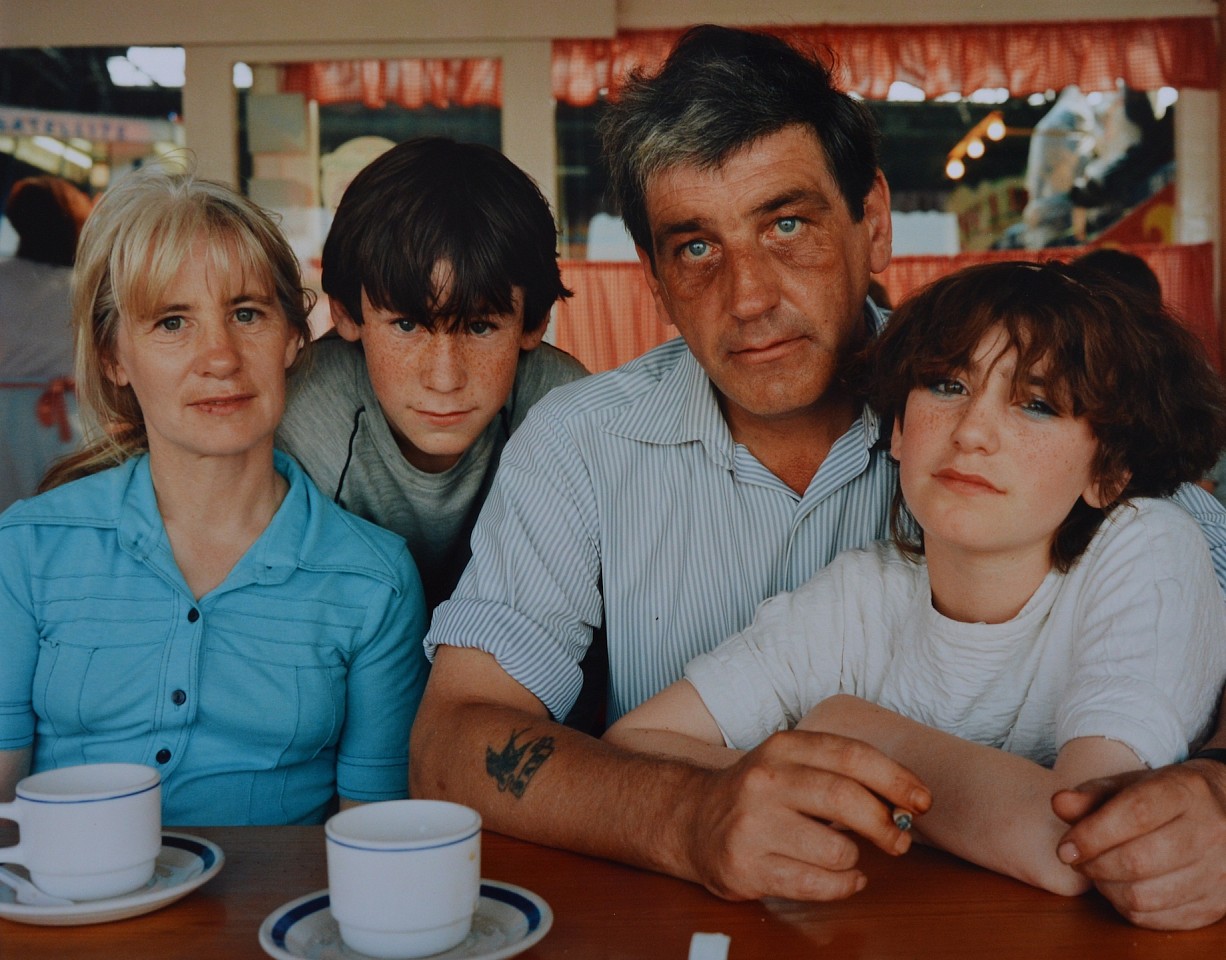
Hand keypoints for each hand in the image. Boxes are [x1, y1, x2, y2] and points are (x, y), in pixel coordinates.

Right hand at [679, 729, 930, 901]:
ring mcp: (753, 826)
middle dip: (886, 824)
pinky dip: (843, 885)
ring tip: (845, 856)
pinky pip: (817, 884)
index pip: (852, 755)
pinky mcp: (747, 867)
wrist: (690, 819)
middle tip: (899, 839)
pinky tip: (842, 877)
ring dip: (855, 858)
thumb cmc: (757, 794)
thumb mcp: (790, 764)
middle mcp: (764, 781)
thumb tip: (906, 803)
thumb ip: (840, 773)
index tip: (921, 800)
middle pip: (846, 798)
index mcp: (782, 748)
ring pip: (837, 849)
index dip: (896, 779)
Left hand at [1051, 759, 1225, 928]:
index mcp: (1186, 792)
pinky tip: (1121, 887)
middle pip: (1138, 861)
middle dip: (1095, 865)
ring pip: (1145, 896)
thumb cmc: (1164, 797)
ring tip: (1099, 872)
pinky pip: (1158, 919)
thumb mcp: (1129, 784)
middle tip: (1079, 859)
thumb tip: (1059, 804)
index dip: (1092, 835)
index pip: (1136, 814)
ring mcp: (1219, 872)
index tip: (1064, 848)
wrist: (1223, 811)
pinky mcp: (1217, 904)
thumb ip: (1092, 794)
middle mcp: (1211, 831)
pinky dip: (1128, 907)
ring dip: (1108, 888)